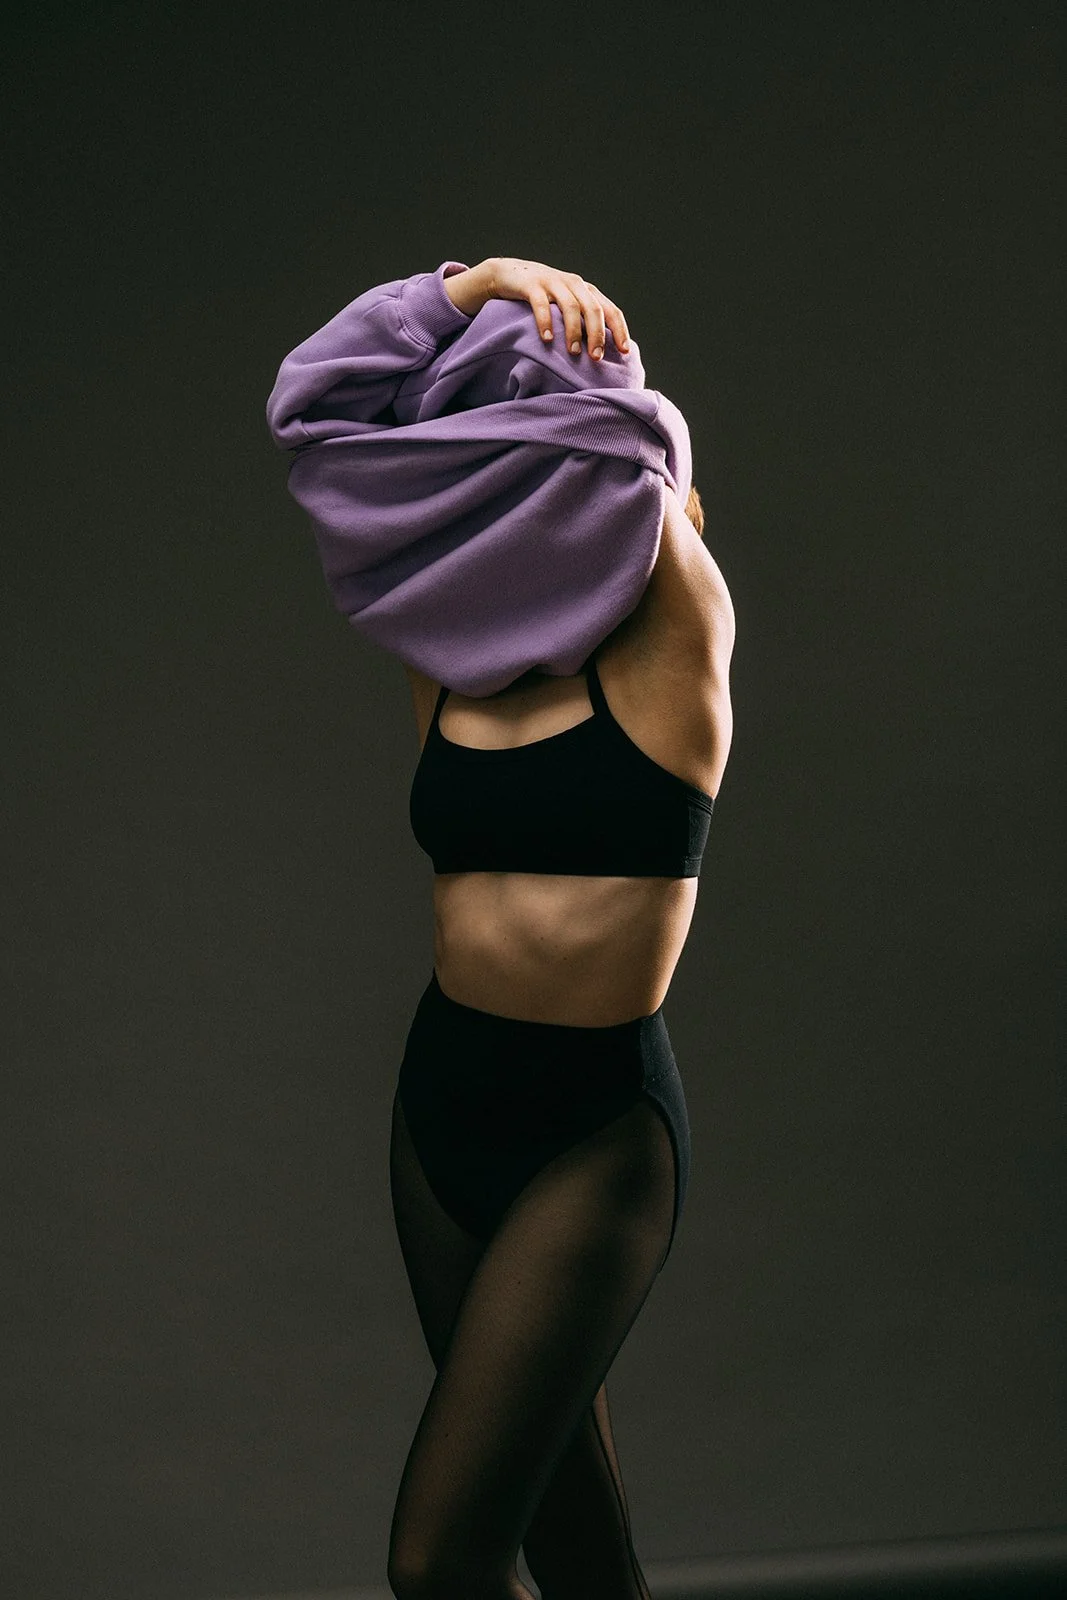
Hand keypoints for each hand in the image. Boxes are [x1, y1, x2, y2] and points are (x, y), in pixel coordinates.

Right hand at [483, 257, 629, 361]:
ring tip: (574, 352)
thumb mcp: (566, 305)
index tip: (624, 351)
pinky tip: (547, 340)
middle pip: (593, 309)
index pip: (610, 310)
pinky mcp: (532, 285)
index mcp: (586, 291)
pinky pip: (541, 304)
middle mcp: (574, 284)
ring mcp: (553, 282)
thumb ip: (582, 320)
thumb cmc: (543, 297)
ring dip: (574, 331)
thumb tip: (599, 352)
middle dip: (597, 335)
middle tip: (596, 358)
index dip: (619, 330)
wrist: (509, 274)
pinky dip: (546, 322)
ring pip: (571, 306)